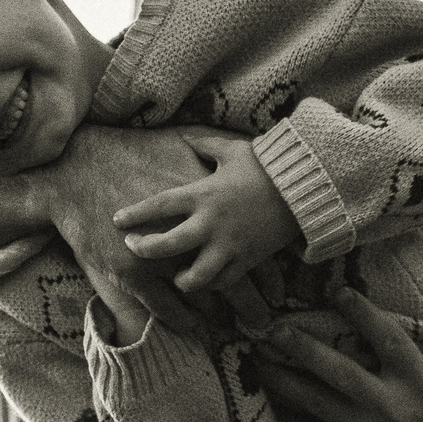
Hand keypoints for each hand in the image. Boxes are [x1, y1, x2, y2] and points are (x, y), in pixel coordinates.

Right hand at [36, 125, 246, 342]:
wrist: (78, 170)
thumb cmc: (127, 156)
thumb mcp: (178, 146)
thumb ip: (207, 153)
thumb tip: (231, 152)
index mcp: (205, 203)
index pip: (247, 243)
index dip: (266, 270)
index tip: (277, 287)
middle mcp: (192, 232)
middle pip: (233, 276)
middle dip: (252, 303)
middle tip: (263, 320)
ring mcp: (164, 256)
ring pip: (201, 293)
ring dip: (216, 314)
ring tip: (228, 326)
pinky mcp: (135, 272)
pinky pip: (166, 307)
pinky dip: (181, 321)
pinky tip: (191, 328)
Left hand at [114, 140, 305, 296]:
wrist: (304, 188)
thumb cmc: (267, 166)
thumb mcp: (232, 150)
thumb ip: (203, 146)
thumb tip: (184, 137)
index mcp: (204, 194)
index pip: (159, 205)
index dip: (135, 214)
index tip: (117, 221)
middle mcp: (212, 223)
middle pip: (166, 246)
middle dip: (145, 250)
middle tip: (133, 248)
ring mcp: (230, 245)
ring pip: (195, 276)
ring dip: (181, 280)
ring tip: (175, 277)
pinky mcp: (248, 260)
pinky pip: (223, 281)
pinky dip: (212, 284)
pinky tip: (205, 280)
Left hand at [255, 284, 422, 421]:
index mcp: (420, 382)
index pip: (387, 340)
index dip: (360, 313)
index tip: (336, 290)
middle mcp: (388, 407)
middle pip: (337, 374)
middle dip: (302, 350)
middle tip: (272, 328)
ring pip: (314, 406)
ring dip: (281, 381)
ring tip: (254, 358)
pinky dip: (285, 415)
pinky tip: (264, 395)